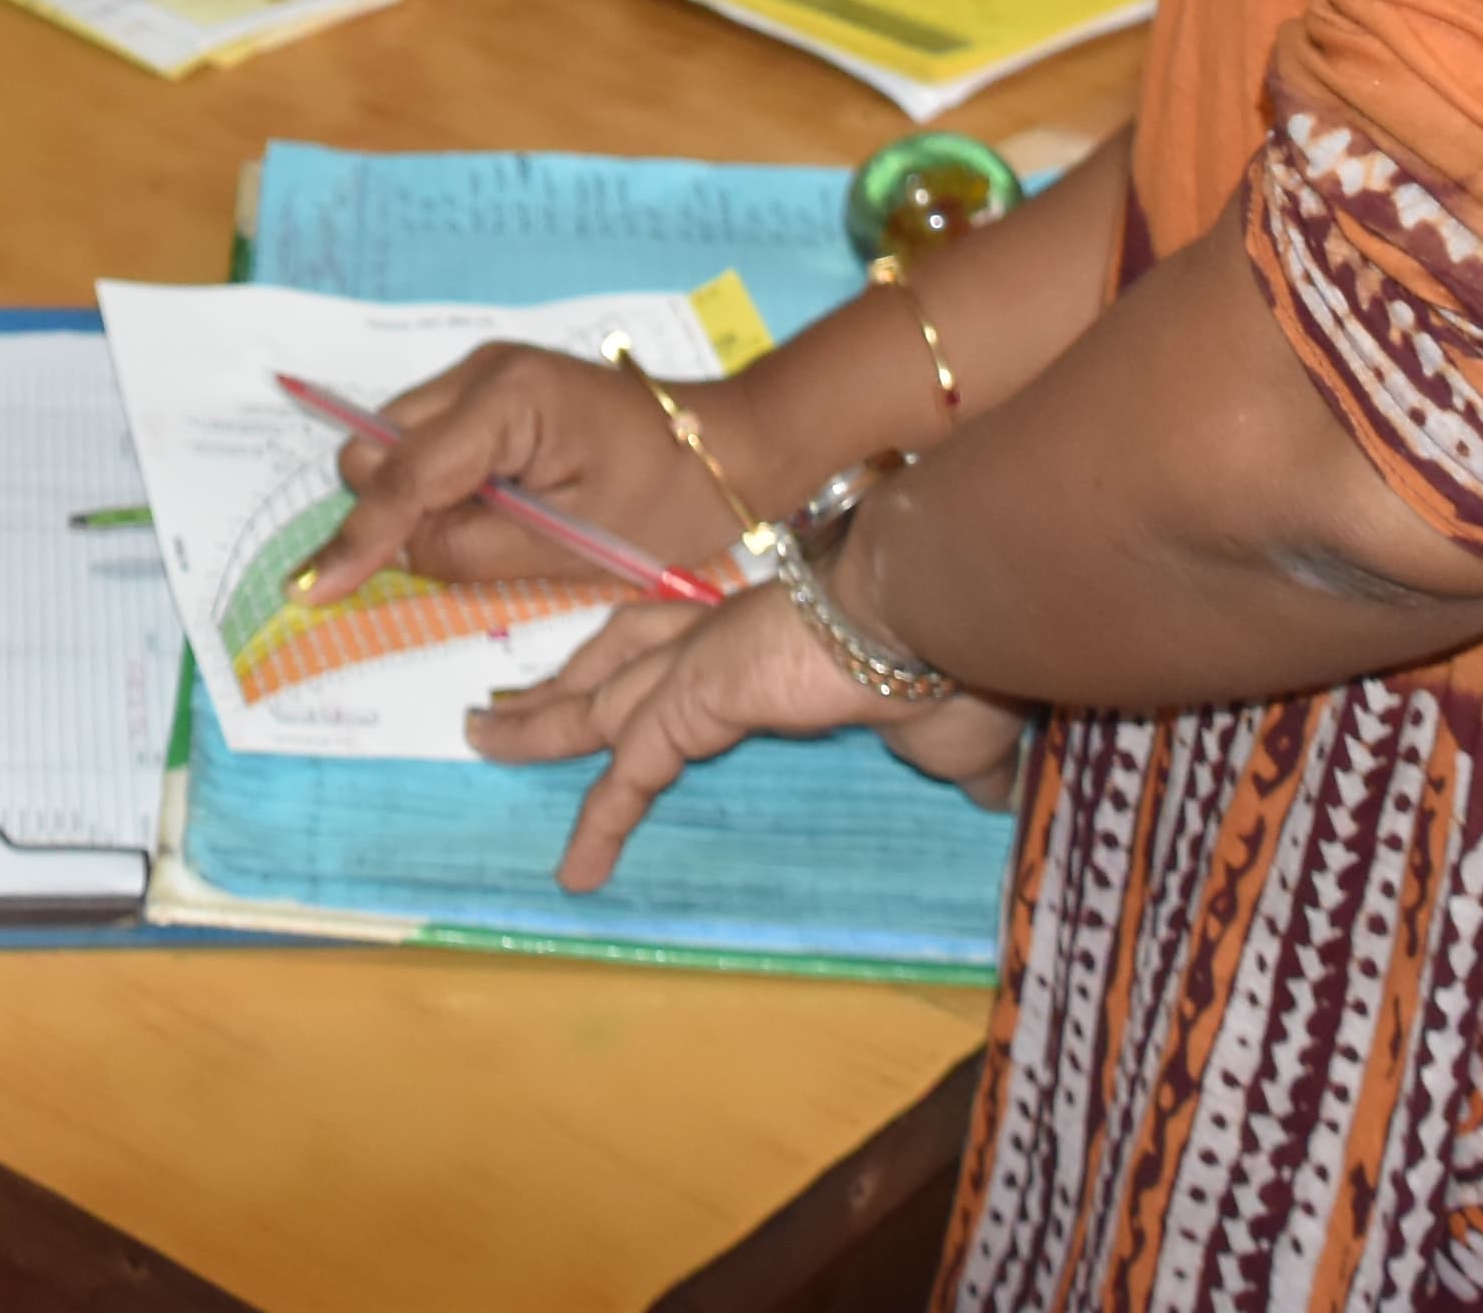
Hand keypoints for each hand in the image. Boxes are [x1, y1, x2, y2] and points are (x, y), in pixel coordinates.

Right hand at [300, 341, 746, 599]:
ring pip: (394, 444)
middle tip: (462, 554)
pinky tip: (498, 508)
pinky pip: (428, 442)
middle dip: (391, 511)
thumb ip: (470, 551)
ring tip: (499, 529)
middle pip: (378, 449)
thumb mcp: (573, 547)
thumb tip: (390, 554)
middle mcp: (482, 371)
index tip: (309, 591)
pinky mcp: (492, 391)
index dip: (357, 540)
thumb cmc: (671, 499)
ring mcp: (484, 375)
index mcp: (508, 401)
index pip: (404, 478)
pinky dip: (439, 484)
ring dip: (416, 498)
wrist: (732, 447)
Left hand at [467, 580, 933, 892]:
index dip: (640, 662)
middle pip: (617, 655)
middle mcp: (724, 634)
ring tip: (486, 741)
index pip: (686, 642)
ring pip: (600, 700)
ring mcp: (702, 661)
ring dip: (541, 724)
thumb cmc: (952, 658)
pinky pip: (631, 771)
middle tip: (505, 703)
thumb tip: (996, 785)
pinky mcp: (697, 701)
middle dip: (562, 680)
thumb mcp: (955, 728)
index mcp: (773, 633)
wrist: (934, 609)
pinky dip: (600, 820)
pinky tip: (578, 872)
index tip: (608, 681)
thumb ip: (959, 760)